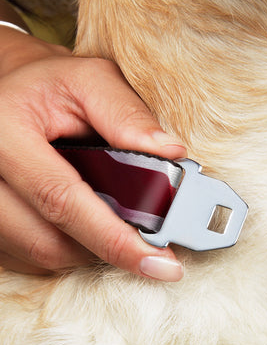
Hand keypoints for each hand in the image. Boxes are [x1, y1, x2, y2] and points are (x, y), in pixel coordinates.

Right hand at [0, 27, 185, 279]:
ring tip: (114, 223)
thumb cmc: (50, 87)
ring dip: (89, 249)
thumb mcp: (90, 81)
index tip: (161, 264)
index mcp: (4, 132)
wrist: (7, 93)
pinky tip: (84, 225)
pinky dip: (67, 249)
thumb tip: (171, 153)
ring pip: (42, 255)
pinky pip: (30, 258)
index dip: (115, 239)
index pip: (62, 200)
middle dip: (108, 248)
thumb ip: (128, 114)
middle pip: (50, 242)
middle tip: (149, 246)